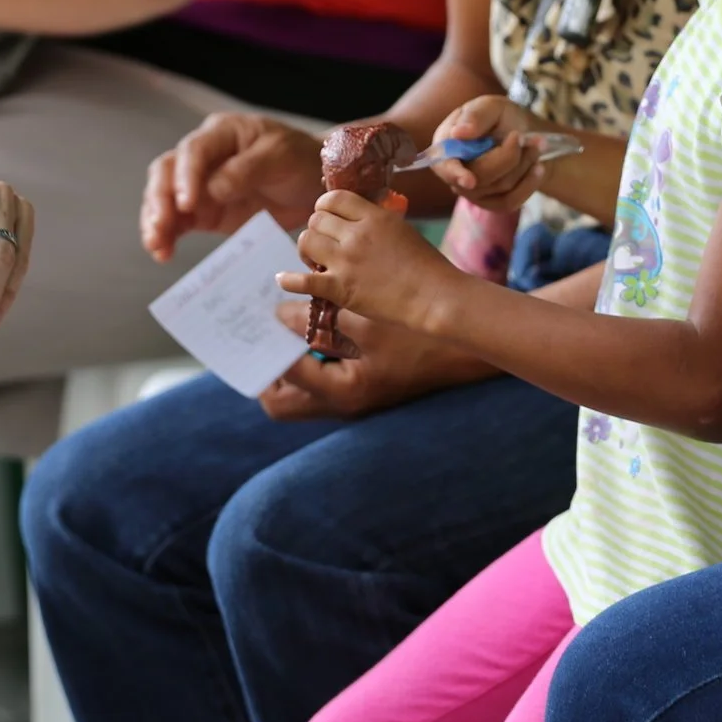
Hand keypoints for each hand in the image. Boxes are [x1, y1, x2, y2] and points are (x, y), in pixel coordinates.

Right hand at [141, 113, 323, 261]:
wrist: (313, 181)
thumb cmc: (298, 159)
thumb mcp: (280, 157)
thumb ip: (245, 171)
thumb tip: (211, 190)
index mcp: (221, 133)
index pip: (192, 151)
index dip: (185, 177)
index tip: (187, 204)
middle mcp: (202, 156)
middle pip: (166, 172)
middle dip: (160, 200)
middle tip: (161, 227)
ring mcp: (199, 184)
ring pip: (163, 197)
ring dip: (155, 220)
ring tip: (157, 245)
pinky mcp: (202, 211)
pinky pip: (176, 220)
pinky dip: (166, 235)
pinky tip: (162, 252)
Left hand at [255, 300, 493, 419]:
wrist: (465, 350)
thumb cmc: (418, 336)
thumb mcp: (366, 322)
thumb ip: (319, 322)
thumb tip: (279, 317)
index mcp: (343, 394)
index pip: (283, 383)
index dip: (265, 353)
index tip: (255, 325)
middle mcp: (342, 405)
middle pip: (283, 403)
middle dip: (267, 373)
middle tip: (261, 337)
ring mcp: (351, 399)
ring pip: (300, 392)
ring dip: (287, 363)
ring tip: (278, 329)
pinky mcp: (360, 387)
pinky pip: (320, 378)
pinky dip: (308, 357)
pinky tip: (310, 325)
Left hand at [278, 188, 454, 332]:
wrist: (435, 297)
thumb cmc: (426, 265)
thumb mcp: (401, 228)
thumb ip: (376, 220)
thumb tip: (354, 216)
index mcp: (374, 216)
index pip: (333, 198)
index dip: (325, 206)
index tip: (328, 217)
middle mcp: (356, 235)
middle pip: (315, 219)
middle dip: (317, 229)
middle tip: (325, 243)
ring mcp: (346, 262)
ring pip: (305, 242)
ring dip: (306, 250)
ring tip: (316, 260)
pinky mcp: (341, 289)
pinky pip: (302, 280)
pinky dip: (289, 279)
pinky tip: (283, 279)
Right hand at [429, 94, 551, 212]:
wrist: (524, 137)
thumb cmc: (502, 119)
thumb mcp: (493, 107)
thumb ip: (476, 115)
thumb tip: (458, 133)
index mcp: (446, 145)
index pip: (443, 165)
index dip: (454, 173)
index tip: (469, 180)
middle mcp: (454, 172)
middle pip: (479, 177)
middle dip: (508, 155)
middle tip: (523, 136)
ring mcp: (471, 192)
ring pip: (500, 186)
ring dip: (524, 162)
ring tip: (535, 144)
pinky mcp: (491, 203)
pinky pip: (510, 202)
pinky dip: (530, 183)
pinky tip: (538, 168)